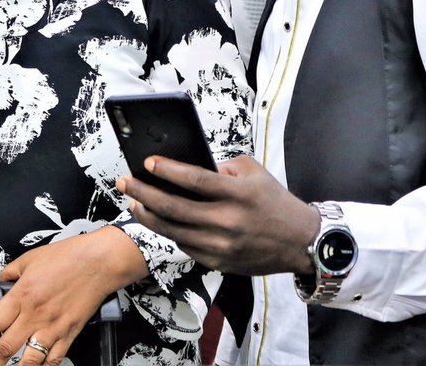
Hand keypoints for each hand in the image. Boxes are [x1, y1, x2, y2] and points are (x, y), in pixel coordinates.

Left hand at [0, 227, 148, 365]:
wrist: (98, 262)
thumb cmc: (68, 257)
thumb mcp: (30, 258)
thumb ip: (11, 271)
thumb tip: (2, 280)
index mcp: (21, 295)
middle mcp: (35, 314)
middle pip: (7, 347)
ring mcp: (53, 327)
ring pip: (30, 360)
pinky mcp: (70, 333)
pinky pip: (55, 358)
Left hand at [119, 155, 319, 276]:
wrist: (300, 242)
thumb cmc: (274, 201)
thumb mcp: (253, 172)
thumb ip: (221, 167)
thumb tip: (186, 166)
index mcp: (237, 195)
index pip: (195, 180)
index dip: (168, 171)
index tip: (147, 162)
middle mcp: (228, 221)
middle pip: (174, 207)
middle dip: (144, 193)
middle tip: (125, 182)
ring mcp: (222, 246)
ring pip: (173, 231)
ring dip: (148, 216)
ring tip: (133, 203)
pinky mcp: (219, 262)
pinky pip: (185, 246)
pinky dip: (168, 232)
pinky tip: (157, 221)